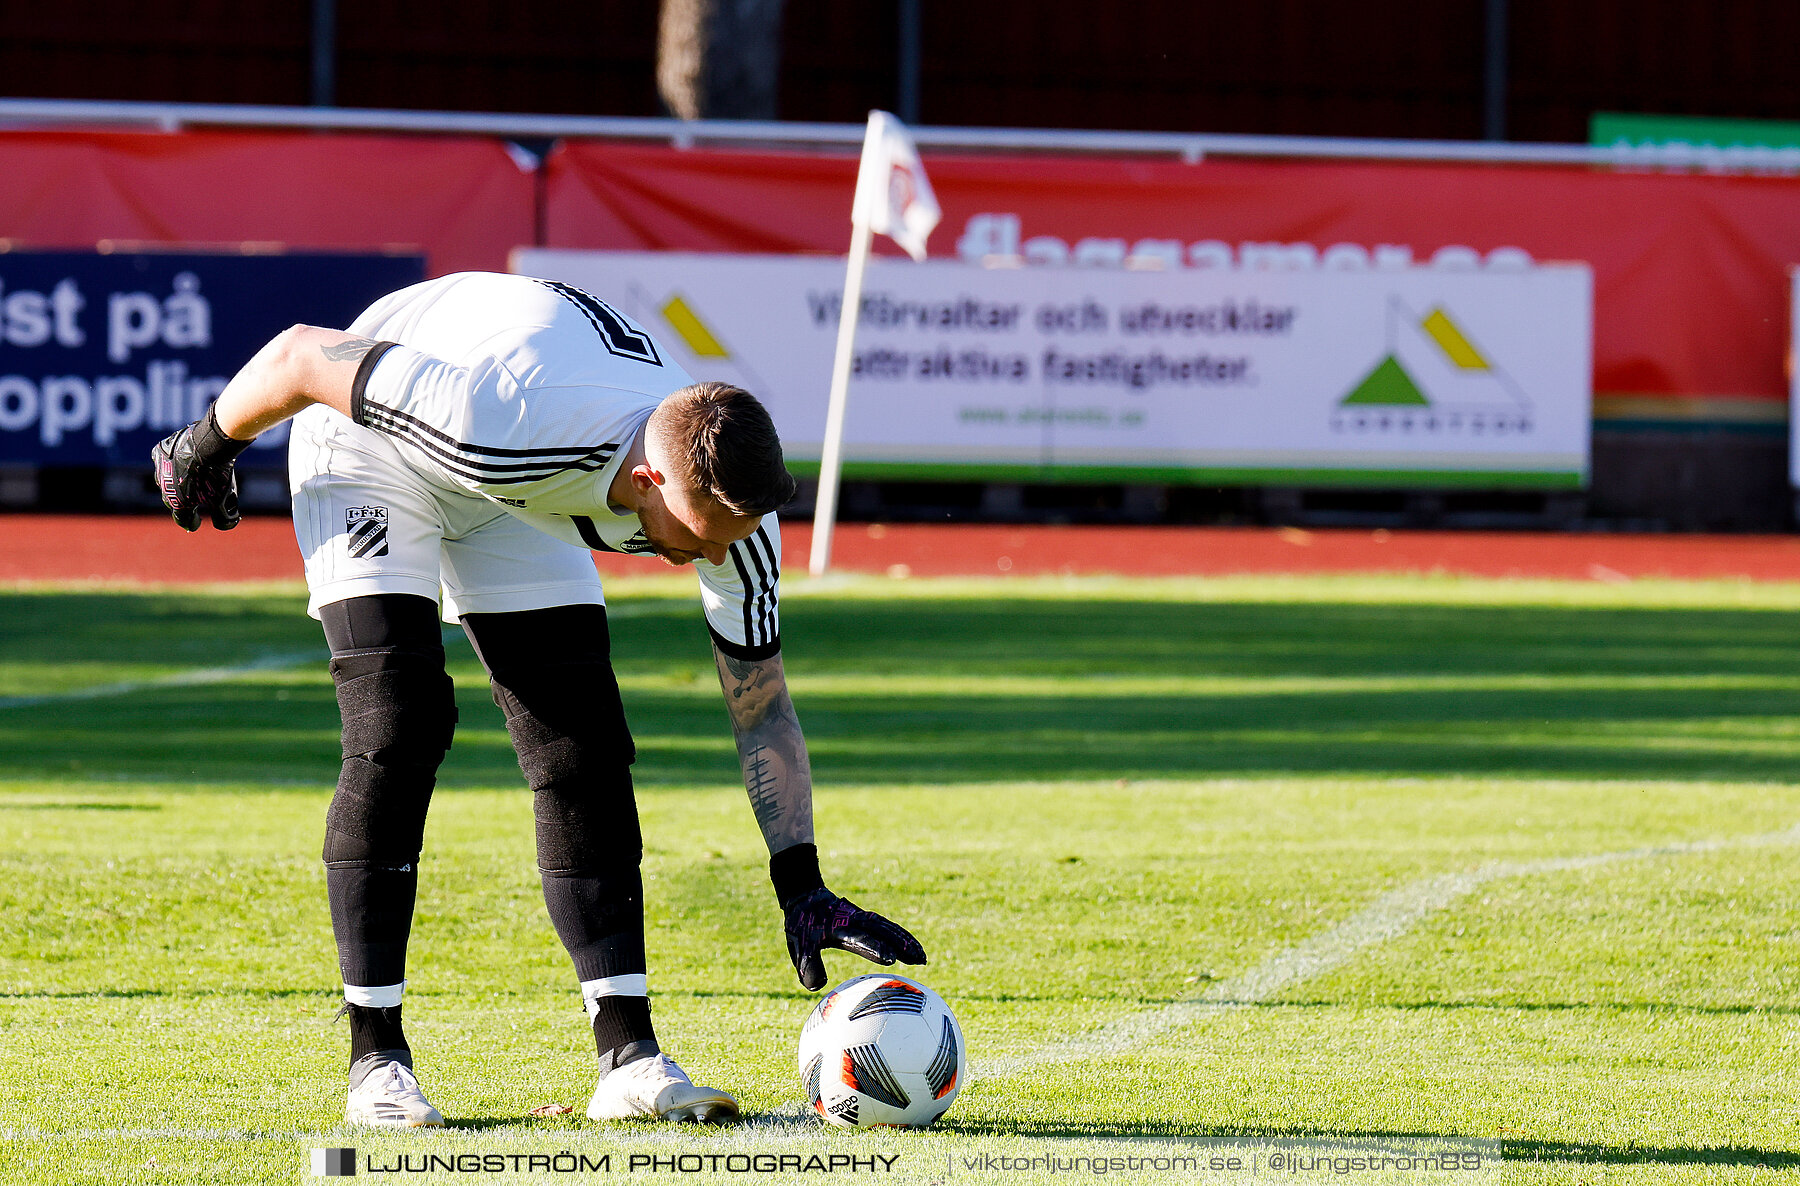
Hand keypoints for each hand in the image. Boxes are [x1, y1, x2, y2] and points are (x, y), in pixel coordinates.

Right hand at [152, 422, 240, 531]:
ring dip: (176, 484)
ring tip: (189, 483)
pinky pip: (162, 462)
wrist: (208, 443)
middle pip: (173, 501)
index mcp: (178, 503)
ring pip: (167, 481)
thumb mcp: (224, 499)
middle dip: (183, 504)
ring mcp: (159, 470)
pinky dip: (171, 465)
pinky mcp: (159, 453)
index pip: (183, 519)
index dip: (191, 522)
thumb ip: (224, 518)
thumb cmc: (216, 473)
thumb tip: (222, 526)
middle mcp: (164, 488)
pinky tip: (179, 465)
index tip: (196, 524)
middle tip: (193, 505)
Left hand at [782, 886, 926, 991]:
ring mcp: (862, 917)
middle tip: (918, 959)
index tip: (890, 958)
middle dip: (900, 943)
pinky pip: (887, 926)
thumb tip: (817, 986)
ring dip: (905, 940)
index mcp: (838, 928)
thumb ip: (808, 965)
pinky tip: (912, 949)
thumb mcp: (800, 946)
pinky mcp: (867, 918)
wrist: (806, 898)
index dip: (874, 947)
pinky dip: (901, 935)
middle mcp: (854, 920)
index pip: (859, 938)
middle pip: (882, 930)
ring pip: (888, 927)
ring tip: (922, 957)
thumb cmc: (803, 926)